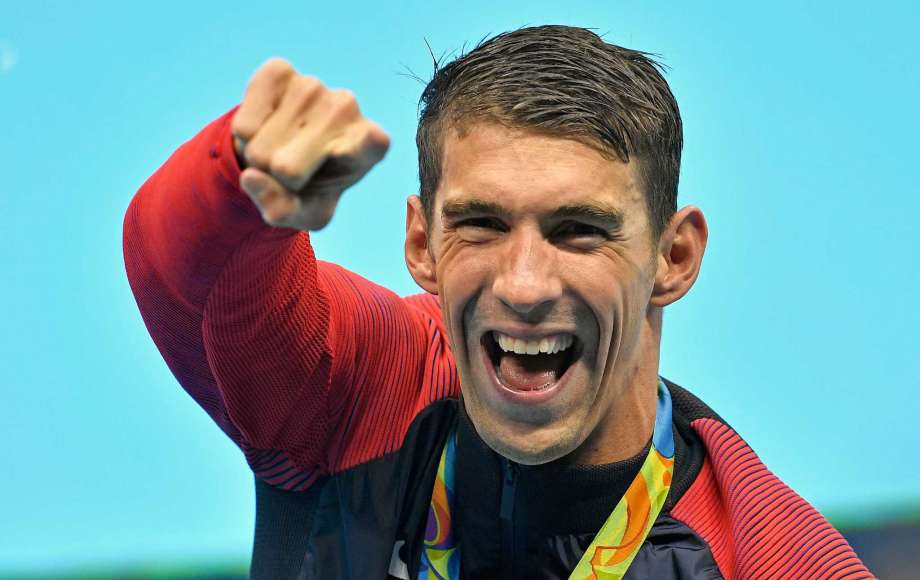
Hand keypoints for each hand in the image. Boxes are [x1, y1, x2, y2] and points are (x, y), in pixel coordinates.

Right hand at [230, 58, 389, 230]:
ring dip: (259, 157)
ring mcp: (314, 86)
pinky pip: (244, 122)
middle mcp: (347, 108)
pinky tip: (265, 127)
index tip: (369, 141)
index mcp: (370, 146)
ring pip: (261, 146)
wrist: (286, 151)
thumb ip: (283, 210)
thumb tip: (251, 177)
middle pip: (287, 168)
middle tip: (289, 171)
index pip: (372, 142)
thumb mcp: (304, 214)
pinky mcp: (279, 71)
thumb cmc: (307, 186)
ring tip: (278, 150)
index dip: (364, 144)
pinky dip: (245, 135)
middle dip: (274, 180)